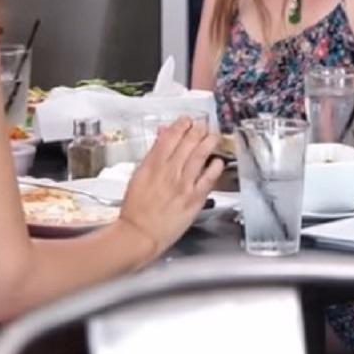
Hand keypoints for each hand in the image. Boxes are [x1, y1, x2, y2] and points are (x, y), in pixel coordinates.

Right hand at [118, 117, 223, 257]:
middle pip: (187, 143)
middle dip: (197, 130)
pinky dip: (214, 167)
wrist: (139, 234)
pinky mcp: (193, 199)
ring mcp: (183, 185)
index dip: (180, 125)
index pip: (169, 137)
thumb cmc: (136, 208)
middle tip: (203, 124)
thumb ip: (152, 155)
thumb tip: (161, 136)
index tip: (186, 120)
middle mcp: (169, 172)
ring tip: (213, 135)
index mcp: (152, 165)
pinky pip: (207, 179)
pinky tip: (218, 161)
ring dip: (208, 142)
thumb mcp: (138, 176)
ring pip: (199, 156)